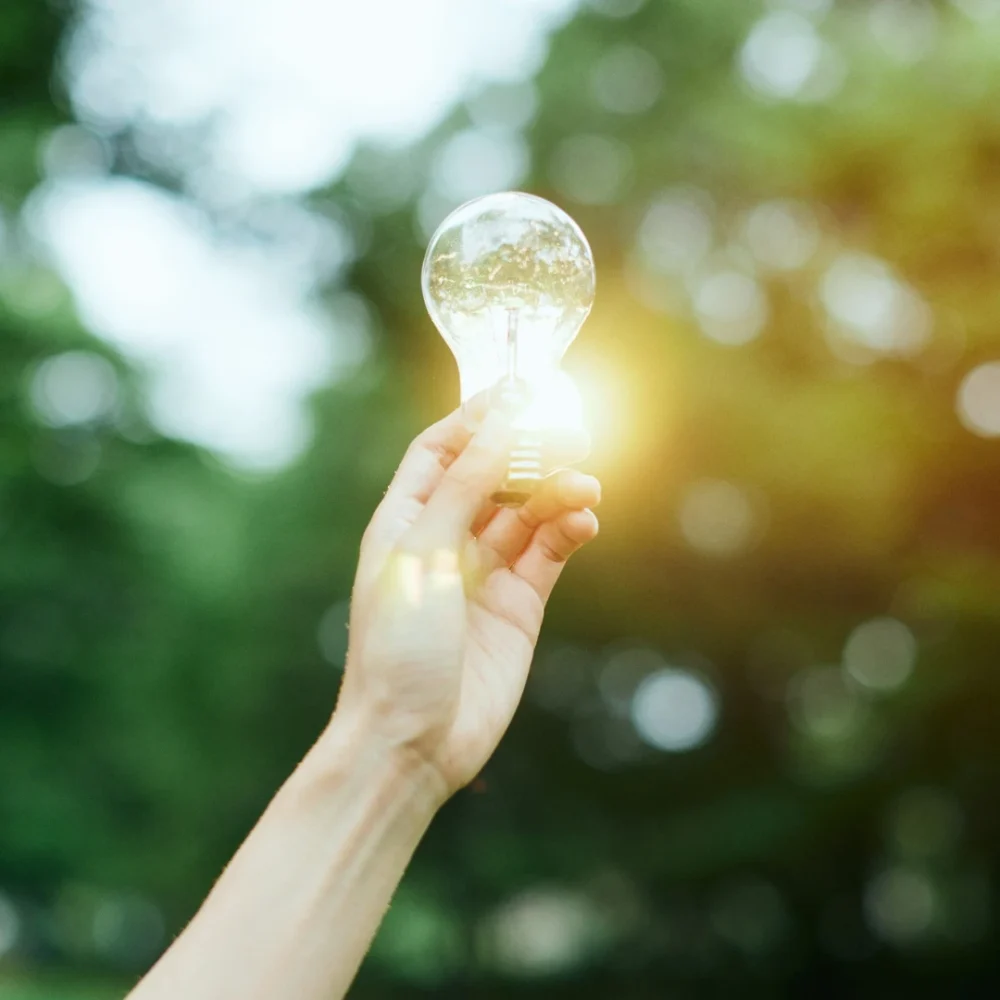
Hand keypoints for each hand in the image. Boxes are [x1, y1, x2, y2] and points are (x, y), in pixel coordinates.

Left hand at [334, 399, 600, 797]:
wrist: (413, 739)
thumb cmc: (398, 645)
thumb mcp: (424, 551)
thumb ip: (466, 485)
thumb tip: (499, 421)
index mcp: (404, 520)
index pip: (441, 450)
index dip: (478, 416)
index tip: (521, 386)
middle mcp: (443, 540)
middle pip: (492, 475)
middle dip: (529, 450)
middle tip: (570, 430)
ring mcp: (484, 573)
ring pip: (528, 512)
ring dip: (556, 490)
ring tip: (585, 482)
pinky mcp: (519, 606)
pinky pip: (550, 552)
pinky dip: (569, 529)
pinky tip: (584, 518)